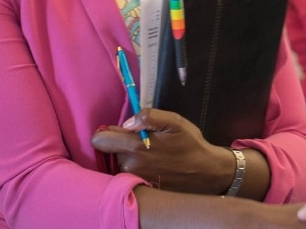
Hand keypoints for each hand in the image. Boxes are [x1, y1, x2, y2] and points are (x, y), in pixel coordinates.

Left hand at [92, 108, 233, 193]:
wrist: (206, 172)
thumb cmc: (189, 144)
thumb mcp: (174, 121)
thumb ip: (148, 117)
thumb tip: (127, 122)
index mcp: (134, 147)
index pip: (99, 140)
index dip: (109, 132)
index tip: (123, 130)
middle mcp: (129, 166)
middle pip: (111, 150)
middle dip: (123, 143)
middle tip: (145, 140)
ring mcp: (134, 179)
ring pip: (120, 162)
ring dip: (131, 156)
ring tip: (153, 152)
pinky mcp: (141, 187)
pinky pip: (130, 174)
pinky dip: (138, 167)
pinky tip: (155, 165)